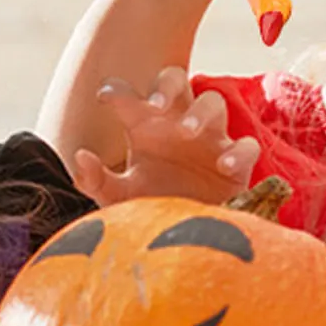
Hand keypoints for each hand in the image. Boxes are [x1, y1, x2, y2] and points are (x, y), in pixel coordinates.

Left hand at [70, 66, 259, 205]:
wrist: (186, 244)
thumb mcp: (117, 198)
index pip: (130, 96)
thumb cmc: (151, 207)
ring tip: (186, 131)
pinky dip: (238, 152)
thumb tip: (80, 156)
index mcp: (145, 127)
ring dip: (200, 112)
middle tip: (154, 104)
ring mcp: (209, 141)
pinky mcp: (237, 165)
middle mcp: (177, 125)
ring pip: (213, 103)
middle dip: (166, 85)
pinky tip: (223, 165)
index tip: (105, 97)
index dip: (118, 91)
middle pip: (176, 81)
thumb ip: (96, 180)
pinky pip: (246, 146)